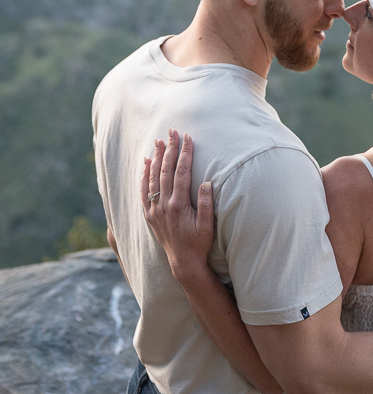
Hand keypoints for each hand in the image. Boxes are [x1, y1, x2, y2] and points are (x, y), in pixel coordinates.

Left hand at [140, 129, 214, 282]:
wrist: (183, 261)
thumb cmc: (199, 243)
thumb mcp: (208, 226)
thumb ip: (206, 204)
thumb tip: (206, 182)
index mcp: (179, 205)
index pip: (182, 172)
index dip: (185, 154)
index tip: (188, 138)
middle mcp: (164, 205)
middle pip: (166, 170)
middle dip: (170, 149)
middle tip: (172, 131)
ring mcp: (155, 209)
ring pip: (153, 177)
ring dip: (157, 158)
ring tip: (159, 141)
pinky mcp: (149, 214)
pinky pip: (143, 190)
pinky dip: (144, 175)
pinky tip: (146, 162)